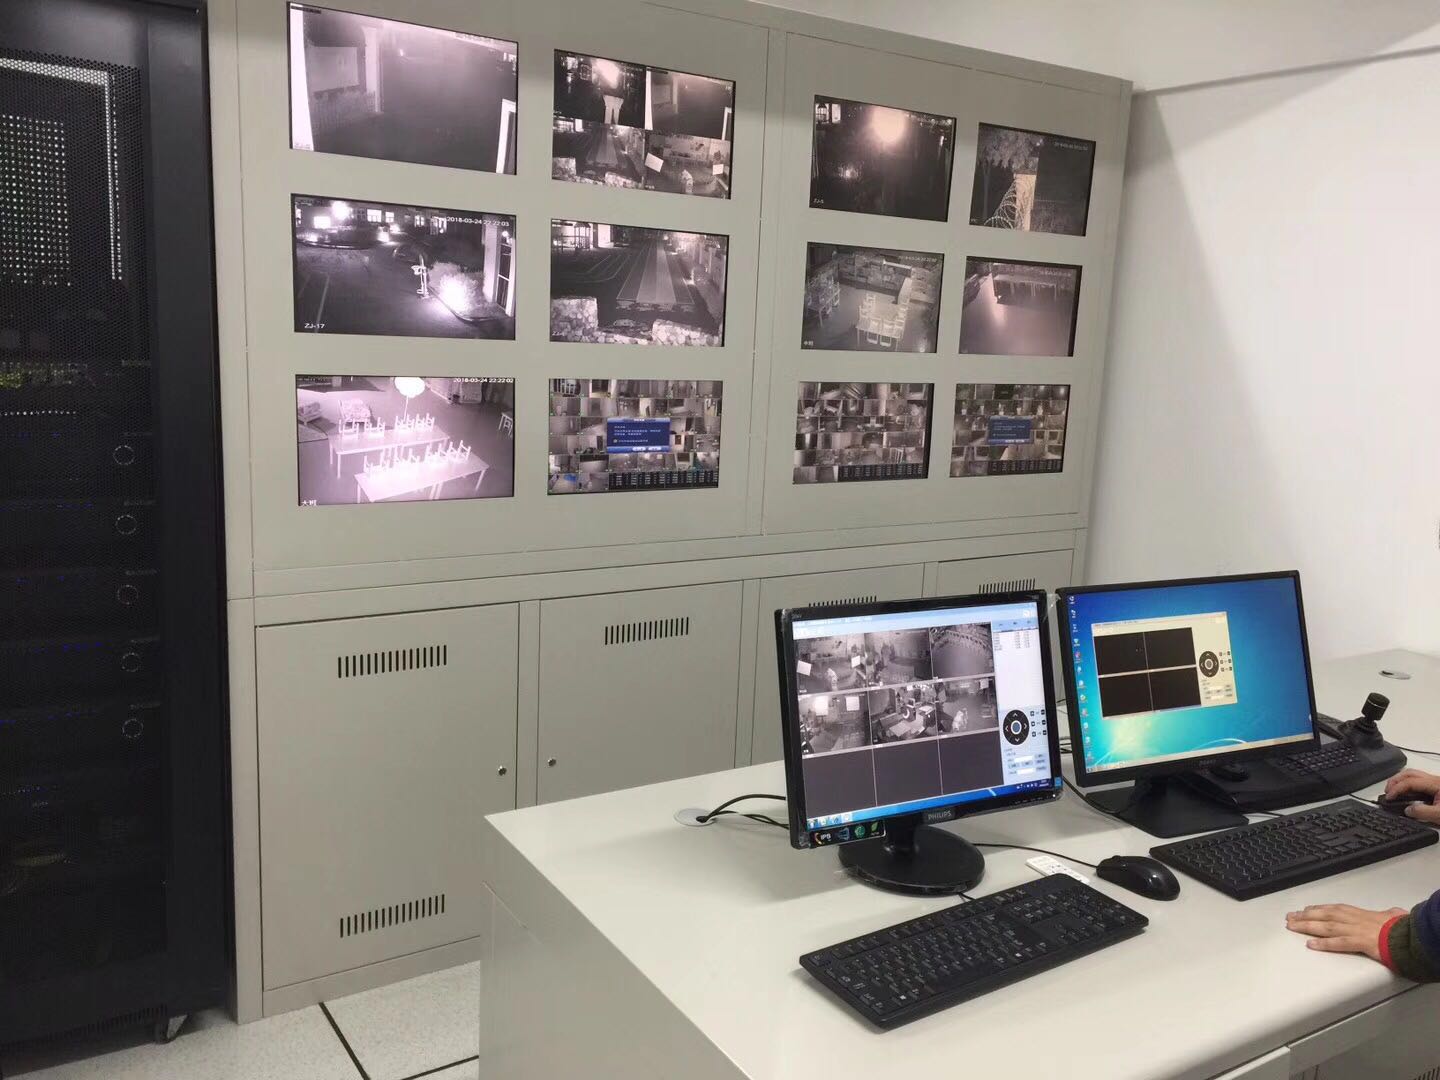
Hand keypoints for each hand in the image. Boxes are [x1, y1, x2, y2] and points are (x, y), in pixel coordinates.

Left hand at [1285, 904, 1405, 960]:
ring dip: (1307, 926)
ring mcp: (1354, 930)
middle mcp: (1353, 919)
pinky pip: (1338, 943)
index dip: (1317, 910)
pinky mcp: (1359, 943)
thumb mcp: (1393, 915)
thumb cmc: (1401, 926)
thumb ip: (1389, 913)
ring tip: (1292, 927)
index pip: (1332, 909)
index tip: (1304, 910)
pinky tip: (1310, 944)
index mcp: (1359, 913)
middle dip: (1305, 916)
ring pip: (1325, 927)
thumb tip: (1393, 912)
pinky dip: (1323, 943)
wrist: (1409, 935)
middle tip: (1289, 918)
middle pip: (1323, 916)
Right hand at [1384, 769, 1439, 822]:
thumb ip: (1423, 813)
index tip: (1389, 797)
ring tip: (1393, 790)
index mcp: (1436, 784)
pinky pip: (1417, 781)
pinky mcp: (1435, 787)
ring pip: (1412, 775)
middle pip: (1409, 773)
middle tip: (1387, 791)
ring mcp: (1435, 782)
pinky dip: (1406, 784)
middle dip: (1395, 781)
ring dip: (1399, 781)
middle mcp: (1435, 780)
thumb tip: (1407, 810)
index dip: (1397, 789)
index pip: (1410, 782)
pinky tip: (1405, 792)